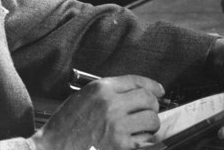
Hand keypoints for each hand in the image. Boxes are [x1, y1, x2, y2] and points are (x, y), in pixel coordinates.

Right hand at [28, 75, 163, 149]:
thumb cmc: (64, 127)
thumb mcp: (83, 98)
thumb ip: (108, 93)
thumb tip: (136, 93)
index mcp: (101, 89)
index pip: (136, 81)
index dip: (152, 86)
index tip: (160, 91)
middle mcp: (111, 104)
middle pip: (148, 99)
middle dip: (152, 107)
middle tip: (148, 114)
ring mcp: (116, 126)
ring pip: (151, 120)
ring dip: (150, 126)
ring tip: (142, 130)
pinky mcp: (120, 147)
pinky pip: (146, 141)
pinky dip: (145, 142)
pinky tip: (135, 141)